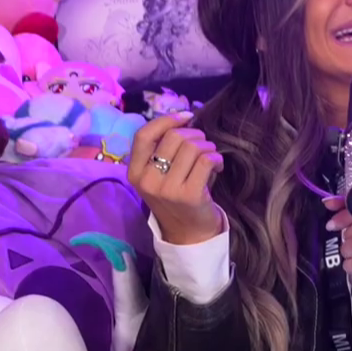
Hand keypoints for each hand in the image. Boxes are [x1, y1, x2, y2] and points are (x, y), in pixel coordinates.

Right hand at [127, 112, 221, 244]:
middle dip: (195, 136)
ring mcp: (167, 189)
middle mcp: (147, 180)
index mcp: (135, 172)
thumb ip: (162, 150)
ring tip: (211, 158)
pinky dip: (217, 159)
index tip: (186, 116)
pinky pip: (207, 160)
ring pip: (192, 147)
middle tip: (204, 146)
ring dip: (208, 147)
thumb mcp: (158, 176)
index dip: (166, 120)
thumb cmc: (176, 198)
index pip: (144, 135)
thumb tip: (183, 118)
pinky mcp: (188, 195)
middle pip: (174, 138)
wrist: (188, 234)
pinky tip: (217, 167)